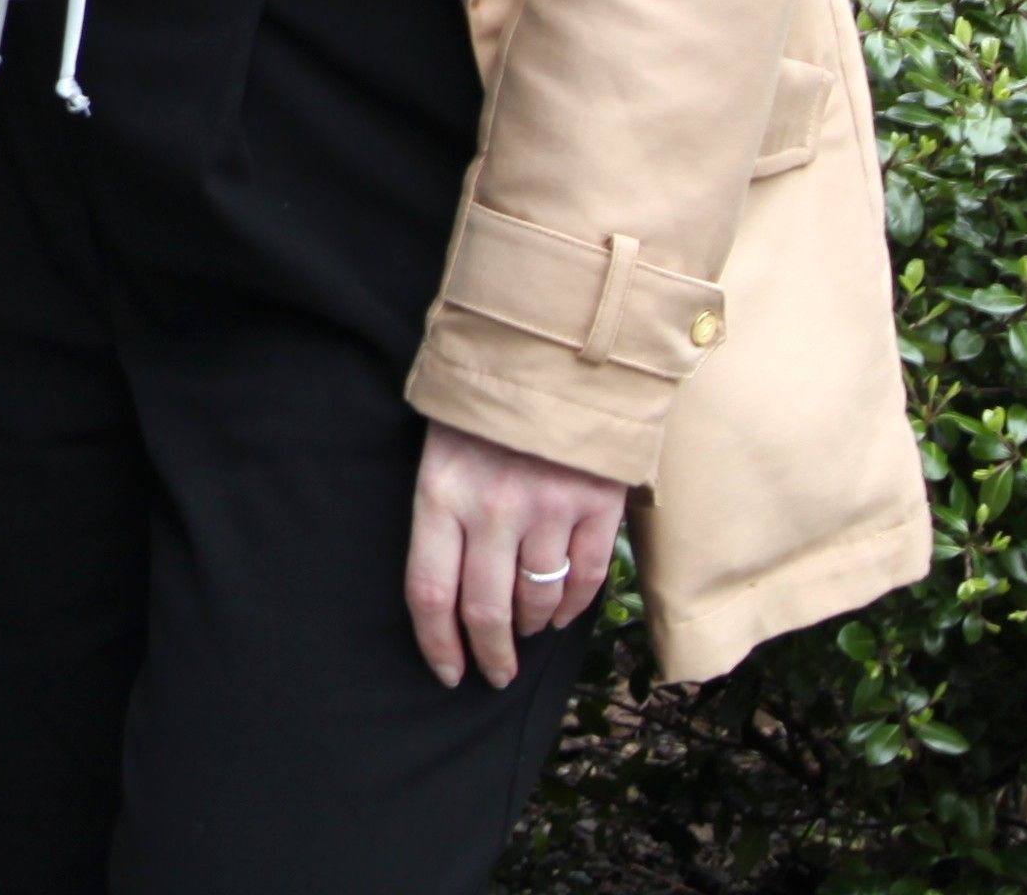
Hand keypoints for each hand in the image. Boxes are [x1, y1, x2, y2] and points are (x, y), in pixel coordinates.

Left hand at [406, 420, 624, 689]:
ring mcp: (549, 509)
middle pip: (487, 611)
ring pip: (539, 600)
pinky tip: (560, 613)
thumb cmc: (482, 406)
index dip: (437, 644)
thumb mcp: (439, 450)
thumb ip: (442, 514)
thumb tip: (449, 594)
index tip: (447, 672)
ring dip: (531, 627)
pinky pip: (585, 579)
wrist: (549, 352)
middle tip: (494, 675)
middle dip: (491, 656)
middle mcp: (492, 509)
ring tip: (525, 631)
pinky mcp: (597, 505)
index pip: (429, 592)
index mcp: (440, 493)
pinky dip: (572, 606)